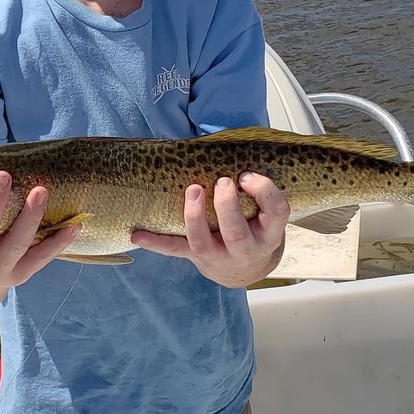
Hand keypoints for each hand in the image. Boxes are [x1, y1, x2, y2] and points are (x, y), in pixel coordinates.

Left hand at [131, 173, 288, 287]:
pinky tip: (137, 234)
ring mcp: (220, 256)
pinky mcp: (198, 258)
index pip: (276, 212)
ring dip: (194, 217)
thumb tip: (231, 144)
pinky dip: (155, 242)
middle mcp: (247, 248)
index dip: (264, 191)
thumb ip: (256, 187)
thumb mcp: (265, 211)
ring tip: (192, 190)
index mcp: (269, 232)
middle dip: (227, 205)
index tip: (247, 175)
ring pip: (204, 242)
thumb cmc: (255, 228)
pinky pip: (175, 250)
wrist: (246, 269)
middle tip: (222, 182)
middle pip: (237, 232)